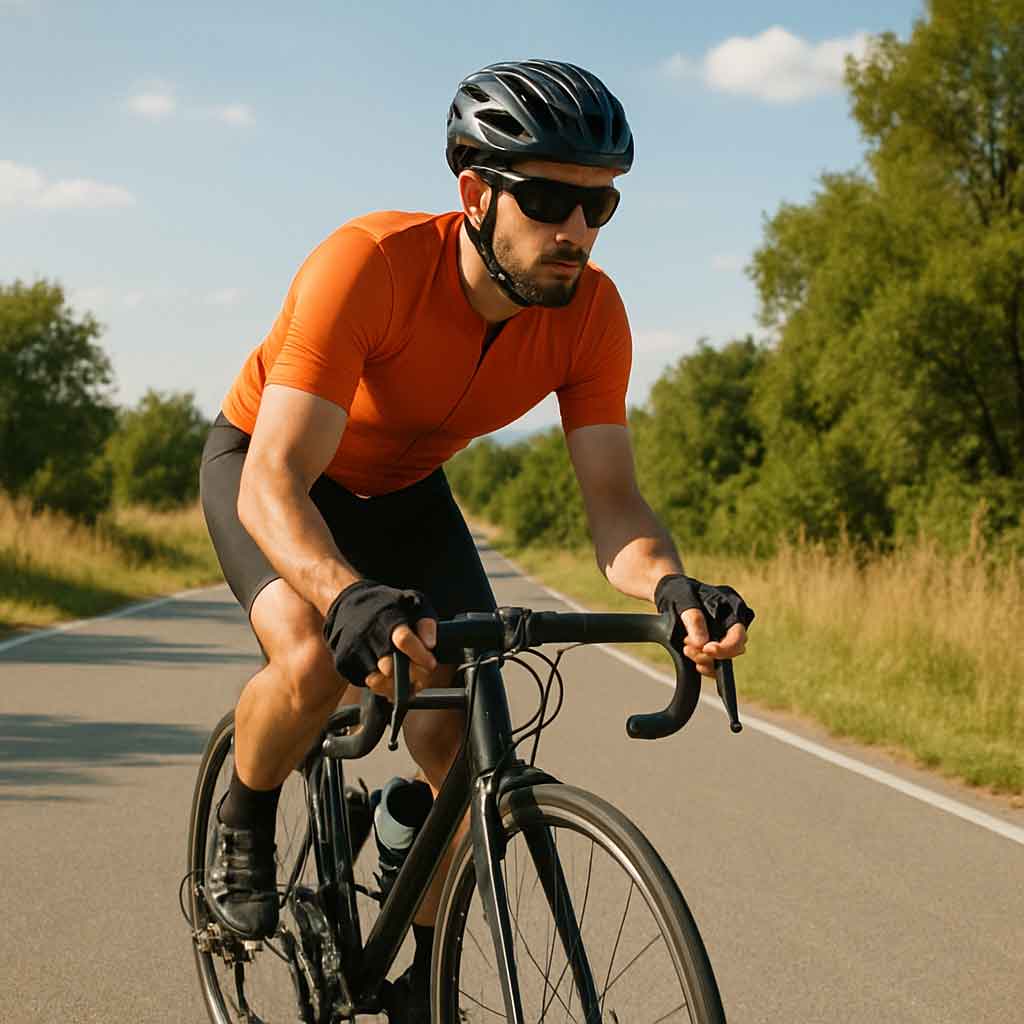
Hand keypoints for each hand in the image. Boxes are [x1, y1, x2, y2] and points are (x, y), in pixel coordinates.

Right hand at [322, 580, 437, 693]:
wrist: (348, 605)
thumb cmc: (387, 607)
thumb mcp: (413, 604)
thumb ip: (426, 623)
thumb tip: (430, 645)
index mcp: (387, 617)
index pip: (403, 639)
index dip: (420, 655)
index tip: (431, 664)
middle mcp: (368, 634)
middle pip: (390, 667)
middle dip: (409, 674)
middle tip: (420, 674)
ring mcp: (353, 650)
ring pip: (378, 682)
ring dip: (395, 685)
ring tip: (406, 679)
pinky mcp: (343, 663)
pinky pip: (366, 684)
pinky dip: (381, 686)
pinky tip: (389, 677)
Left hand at [655, 574, 753, 679]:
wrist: (671, 594)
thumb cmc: (680, 592)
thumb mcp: (684, 599)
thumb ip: (694, 619)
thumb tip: (702, 645)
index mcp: (733, 606)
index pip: (738, 634)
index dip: (726, 647)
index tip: (706, 649)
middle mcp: (733, 622)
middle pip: (734, 649)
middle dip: (710, 655)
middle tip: (688, 649)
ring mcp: (725, 635)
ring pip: (724, 659)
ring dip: (705, 660)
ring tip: (686, 649)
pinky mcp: (716, 645)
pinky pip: (716, 663)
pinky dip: (705, 665)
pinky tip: (693, 660)